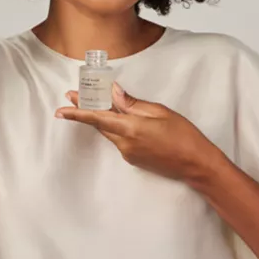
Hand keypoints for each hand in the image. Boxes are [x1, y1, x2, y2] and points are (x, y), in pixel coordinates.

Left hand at [55, 82, 216, 182]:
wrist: (196, 165)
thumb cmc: (184, 136)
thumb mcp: (160, 112)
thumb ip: (133, 104)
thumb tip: (114, 93)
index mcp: (131, 129)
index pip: (97, 118)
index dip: (78, 113)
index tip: (61, 108)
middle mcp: (125, 144)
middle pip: (100, 125)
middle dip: (86, 111)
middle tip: (75, 96)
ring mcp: (128, 154)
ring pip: (109, 132)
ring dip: (102, 119)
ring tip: (98, 102)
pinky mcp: (134, 159)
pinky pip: (119, 140)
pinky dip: (116, 128)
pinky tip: (122, 119)